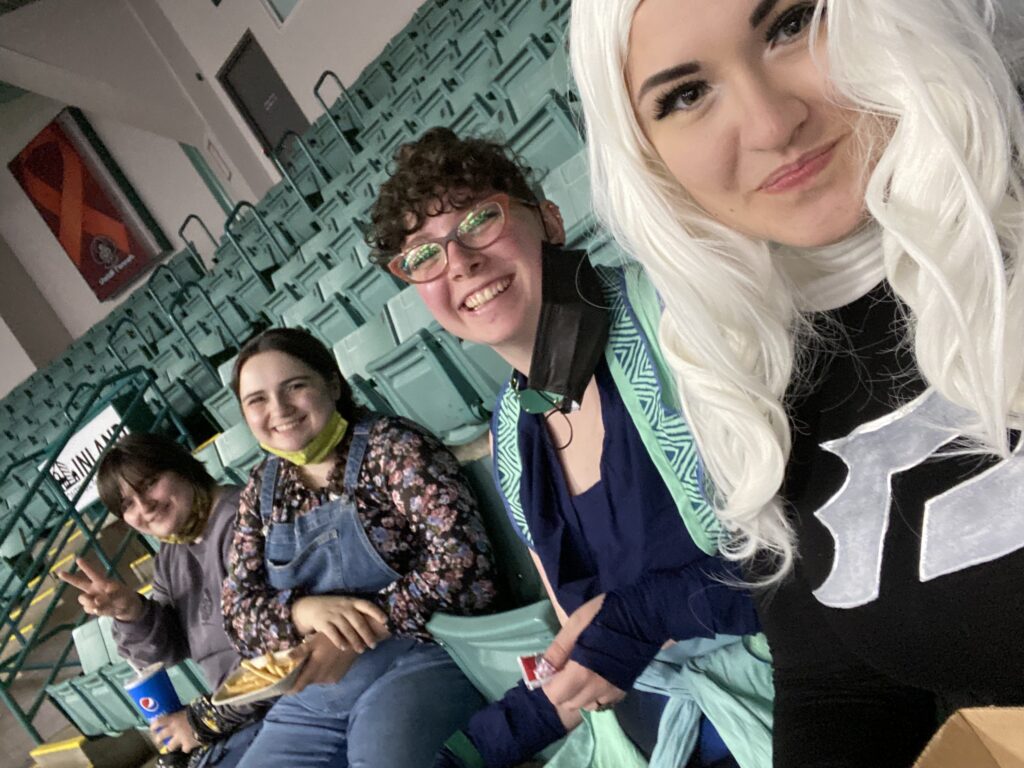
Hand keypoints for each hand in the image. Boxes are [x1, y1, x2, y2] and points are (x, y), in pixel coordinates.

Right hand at [57, 558, 142, 621]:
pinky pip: (88, 610)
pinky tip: (103, 609)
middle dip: (69, 577)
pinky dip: (95, 611)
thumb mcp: (121, 595)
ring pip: (83, 600)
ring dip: (90, 603)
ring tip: (101, 604)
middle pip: (79, 582)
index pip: (92, 573)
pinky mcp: (91, 608)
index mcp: (101, 582)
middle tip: (60, 572)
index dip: (86, 566)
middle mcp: (94, 588)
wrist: (125, 608)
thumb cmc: (124, 597)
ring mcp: (91, 598)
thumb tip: (96, 600)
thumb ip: (109, 596)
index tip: (78, 559)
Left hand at [151, 710, 199, 752]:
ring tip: (172, 746)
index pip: (159, 722)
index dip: (154, 725)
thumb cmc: (198, 711)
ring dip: (171, 746)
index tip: (152, 727)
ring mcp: (180, 739)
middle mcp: (174, 730)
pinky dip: (186, 748)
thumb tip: (184, 710)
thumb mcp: (189, 708)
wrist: (208, 720)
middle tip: (158, 739)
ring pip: (170, 746)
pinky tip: (188, 746)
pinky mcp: (187, 745)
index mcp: (173, 719)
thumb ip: (183, 712)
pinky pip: (185, 749)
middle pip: (161, 736)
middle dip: (158, 738)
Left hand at [287, 632, 358, 693]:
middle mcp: (322, 679)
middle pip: (306, 683)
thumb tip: (286, 657)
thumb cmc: (332, 638)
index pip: (298, 687)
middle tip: (298, 667)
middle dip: (301, 677)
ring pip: (316, 681)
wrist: (355, 640)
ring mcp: (331, 679)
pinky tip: (324, 662)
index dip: (289, 689)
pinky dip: (321, 673)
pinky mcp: (338, 677)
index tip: (283, 686)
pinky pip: (325, 678)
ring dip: (312, 675)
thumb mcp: (314, 641)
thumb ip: (300, 651)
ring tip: (313, 662)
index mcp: (314, 670)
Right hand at [291, 595, 389, 651]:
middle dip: (367, 634)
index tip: (386, 621)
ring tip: (361, 650)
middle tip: (373, 645)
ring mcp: (333, 614)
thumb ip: (359, 613)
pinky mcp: (323, 622)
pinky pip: (332, 633)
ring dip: (355, 641)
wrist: (311, 606)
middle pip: (358, 621)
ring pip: (347, 629)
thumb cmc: (336, 609)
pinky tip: (344, 648)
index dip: (377, 612)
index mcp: (352, 602)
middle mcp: (344, 607)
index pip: (367, 605)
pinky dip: (339, 641)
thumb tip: (379, 626)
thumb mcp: (347, 605)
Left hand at [542, 594, 625, 712]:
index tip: (553, 669)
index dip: (549, 684)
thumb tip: (542, 669)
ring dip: (579, 694)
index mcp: (582, 672)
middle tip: (566, 668)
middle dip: (563, 690)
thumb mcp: (576, 623)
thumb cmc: (607, 614)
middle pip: (570, 704)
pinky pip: (604, 702)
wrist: (646, 617)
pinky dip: (596, 695)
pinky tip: (597, 676)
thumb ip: (558, 649)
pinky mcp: (625, 689)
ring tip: (582, 673)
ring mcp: (613, 691)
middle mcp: (598, 688)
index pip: (555, 696)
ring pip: (587, 705)